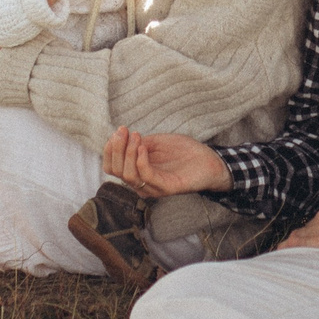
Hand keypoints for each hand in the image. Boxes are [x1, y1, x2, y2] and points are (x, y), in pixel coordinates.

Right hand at [102, 127, 228, 197]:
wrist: (209, 160)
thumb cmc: (184, 152)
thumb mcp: (156, 142)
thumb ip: (138, 142)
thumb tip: (120, 137)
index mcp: (137, 173)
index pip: (111, 167)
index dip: (109, 149)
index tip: (119, 130)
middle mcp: (141, 183)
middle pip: (115, 171)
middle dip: (116, 148)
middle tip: (124, 131)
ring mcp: (153, 188)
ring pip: (127, 175)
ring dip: (128, 152)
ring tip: (136, 136)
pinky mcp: (166, 188)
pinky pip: (146, 176)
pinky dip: (141, 160)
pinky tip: (144, 147)